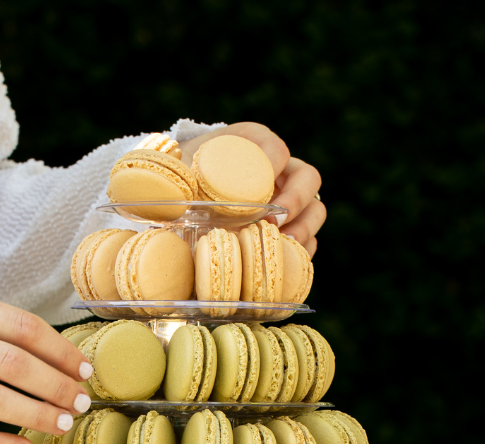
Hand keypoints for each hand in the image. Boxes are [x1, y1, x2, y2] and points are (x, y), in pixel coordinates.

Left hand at [179, 122, 324, 254]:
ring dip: (303, 228)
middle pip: (308, 178)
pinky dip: (300, 250)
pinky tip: (283, 257)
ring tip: (282, 242)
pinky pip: (309, 240)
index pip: (275, 148)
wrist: (187, 196)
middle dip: (297, 200)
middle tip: (274, 220)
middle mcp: (280, 171)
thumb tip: (169, 192)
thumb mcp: (183, 169)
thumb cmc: (186, 179)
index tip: (261, 182)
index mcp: (255, 145)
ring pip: (315, 210)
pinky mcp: (290, 229)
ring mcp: (289, 201)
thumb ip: (180, 174)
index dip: (273, 162)